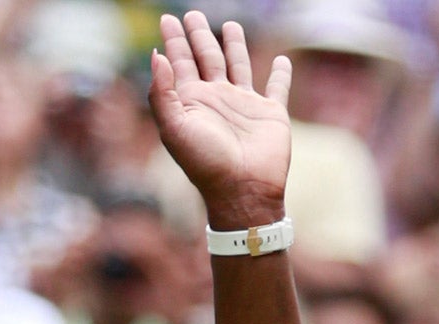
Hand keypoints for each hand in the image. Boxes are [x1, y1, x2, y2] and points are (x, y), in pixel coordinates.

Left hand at [148, 13, 291, 229]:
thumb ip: (162, 93)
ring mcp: (244, 105)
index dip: (174, 41)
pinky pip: (277, 87)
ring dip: (234, 47)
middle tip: (192, 14)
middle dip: (198, 36)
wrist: (242, 191)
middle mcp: (216, 99)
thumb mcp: (174, 130)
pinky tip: (281, 61)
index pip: (180, 63)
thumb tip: (156, 56)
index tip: (167, 18)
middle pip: (206, 58)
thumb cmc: (205, 164)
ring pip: (238, 66)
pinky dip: (281, 74)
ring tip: (230, 26)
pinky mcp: (270, 113)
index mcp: (192, 102)